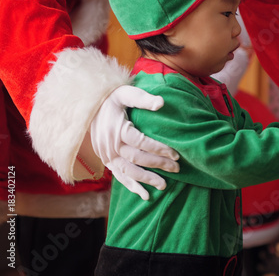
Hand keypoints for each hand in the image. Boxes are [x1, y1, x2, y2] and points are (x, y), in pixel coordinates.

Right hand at [90, 85, 179, 199]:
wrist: (90, 107)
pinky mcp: (106, 161)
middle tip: (177, 168)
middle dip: (158, 165)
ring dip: (146, 179)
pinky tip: (145, 195)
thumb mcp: (126, 93)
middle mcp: (110, 145)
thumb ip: (143, 99)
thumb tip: (161, 103)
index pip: (141, 142)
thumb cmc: (112, 98)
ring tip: (164, 185)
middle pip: (137, 158)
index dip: (159, 149)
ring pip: (128, 171)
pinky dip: (131, 186)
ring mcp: (106, 155)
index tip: (176, 154)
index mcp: (117, 129)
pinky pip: (119, 176)